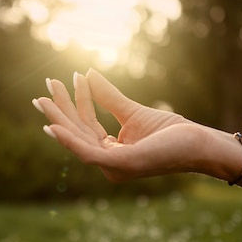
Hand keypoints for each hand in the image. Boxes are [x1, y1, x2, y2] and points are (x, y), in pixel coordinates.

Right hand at [33, 69, 204, 181]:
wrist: (198, 143)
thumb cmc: (171, 132)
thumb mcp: (132, 111)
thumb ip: (108, 97)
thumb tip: (87, 73)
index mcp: (111, 153)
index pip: (87, 125)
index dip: (76, 101)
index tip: (71, 76)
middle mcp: (108, 164)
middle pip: (78, 131)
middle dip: (59, 109)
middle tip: (46, 85)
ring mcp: (113, 167)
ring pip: (78, 140)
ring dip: (59, 118)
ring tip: (43, 98)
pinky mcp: (120, 165)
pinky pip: (87, 153)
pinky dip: (68, 140)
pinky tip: (53, 126)